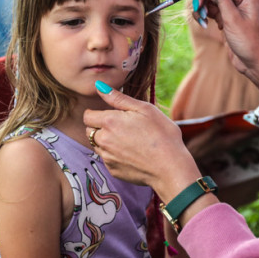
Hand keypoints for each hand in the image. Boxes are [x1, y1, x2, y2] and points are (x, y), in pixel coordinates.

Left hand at [83, 85, 199, 202]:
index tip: (110, 114)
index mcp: (110, 122)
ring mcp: (107, 158)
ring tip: (129, 141)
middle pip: (89, 131)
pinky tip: (132, 153)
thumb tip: (99, 86)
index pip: (87, 115)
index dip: (96, 113)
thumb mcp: (144, 109)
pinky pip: (107, 159)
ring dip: (106, 141)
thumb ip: (118, 98)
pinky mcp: (113, 171)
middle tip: (121, 127)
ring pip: (97, 145)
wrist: (171, 167)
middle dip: (100, 127)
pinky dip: (115, 155)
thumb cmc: (162, 134)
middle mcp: (103, 140)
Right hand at [193, 0, 258, 101]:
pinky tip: (205, 24)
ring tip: (201, 20)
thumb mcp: (231, 18)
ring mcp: (234, 6)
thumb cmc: (249, 42)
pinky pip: (211, 8)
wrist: (256, 63)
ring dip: (201, 7)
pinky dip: (204, 14)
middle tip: (196, 9)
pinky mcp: (227, 16)